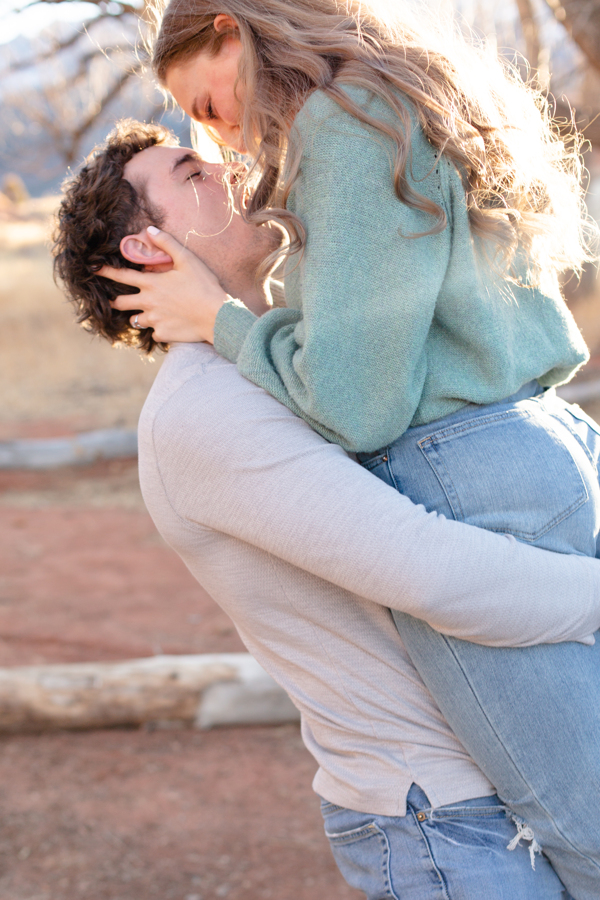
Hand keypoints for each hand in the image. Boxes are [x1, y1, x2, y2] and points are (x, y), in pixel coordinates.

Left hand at [98, 227, 227, 343]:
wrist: (217, 316)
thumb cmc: (204, 286)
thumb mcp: (188, 260)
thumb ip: (167, 243)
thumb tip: (150, 229)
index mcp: (151, 283)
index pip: (121, 276)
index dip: (105, 272)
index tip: (93, 270)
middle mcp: (148, 303)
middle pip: (120, 303)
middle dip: (114, 301)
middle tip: (114, 300)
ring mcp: (154, 320)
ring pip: (135, 321)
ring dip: (137, 317)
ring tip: (146, 314)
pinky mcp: (163, 334)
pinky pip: (154, 333)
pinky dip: (158, 330)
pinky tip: (168, 326)